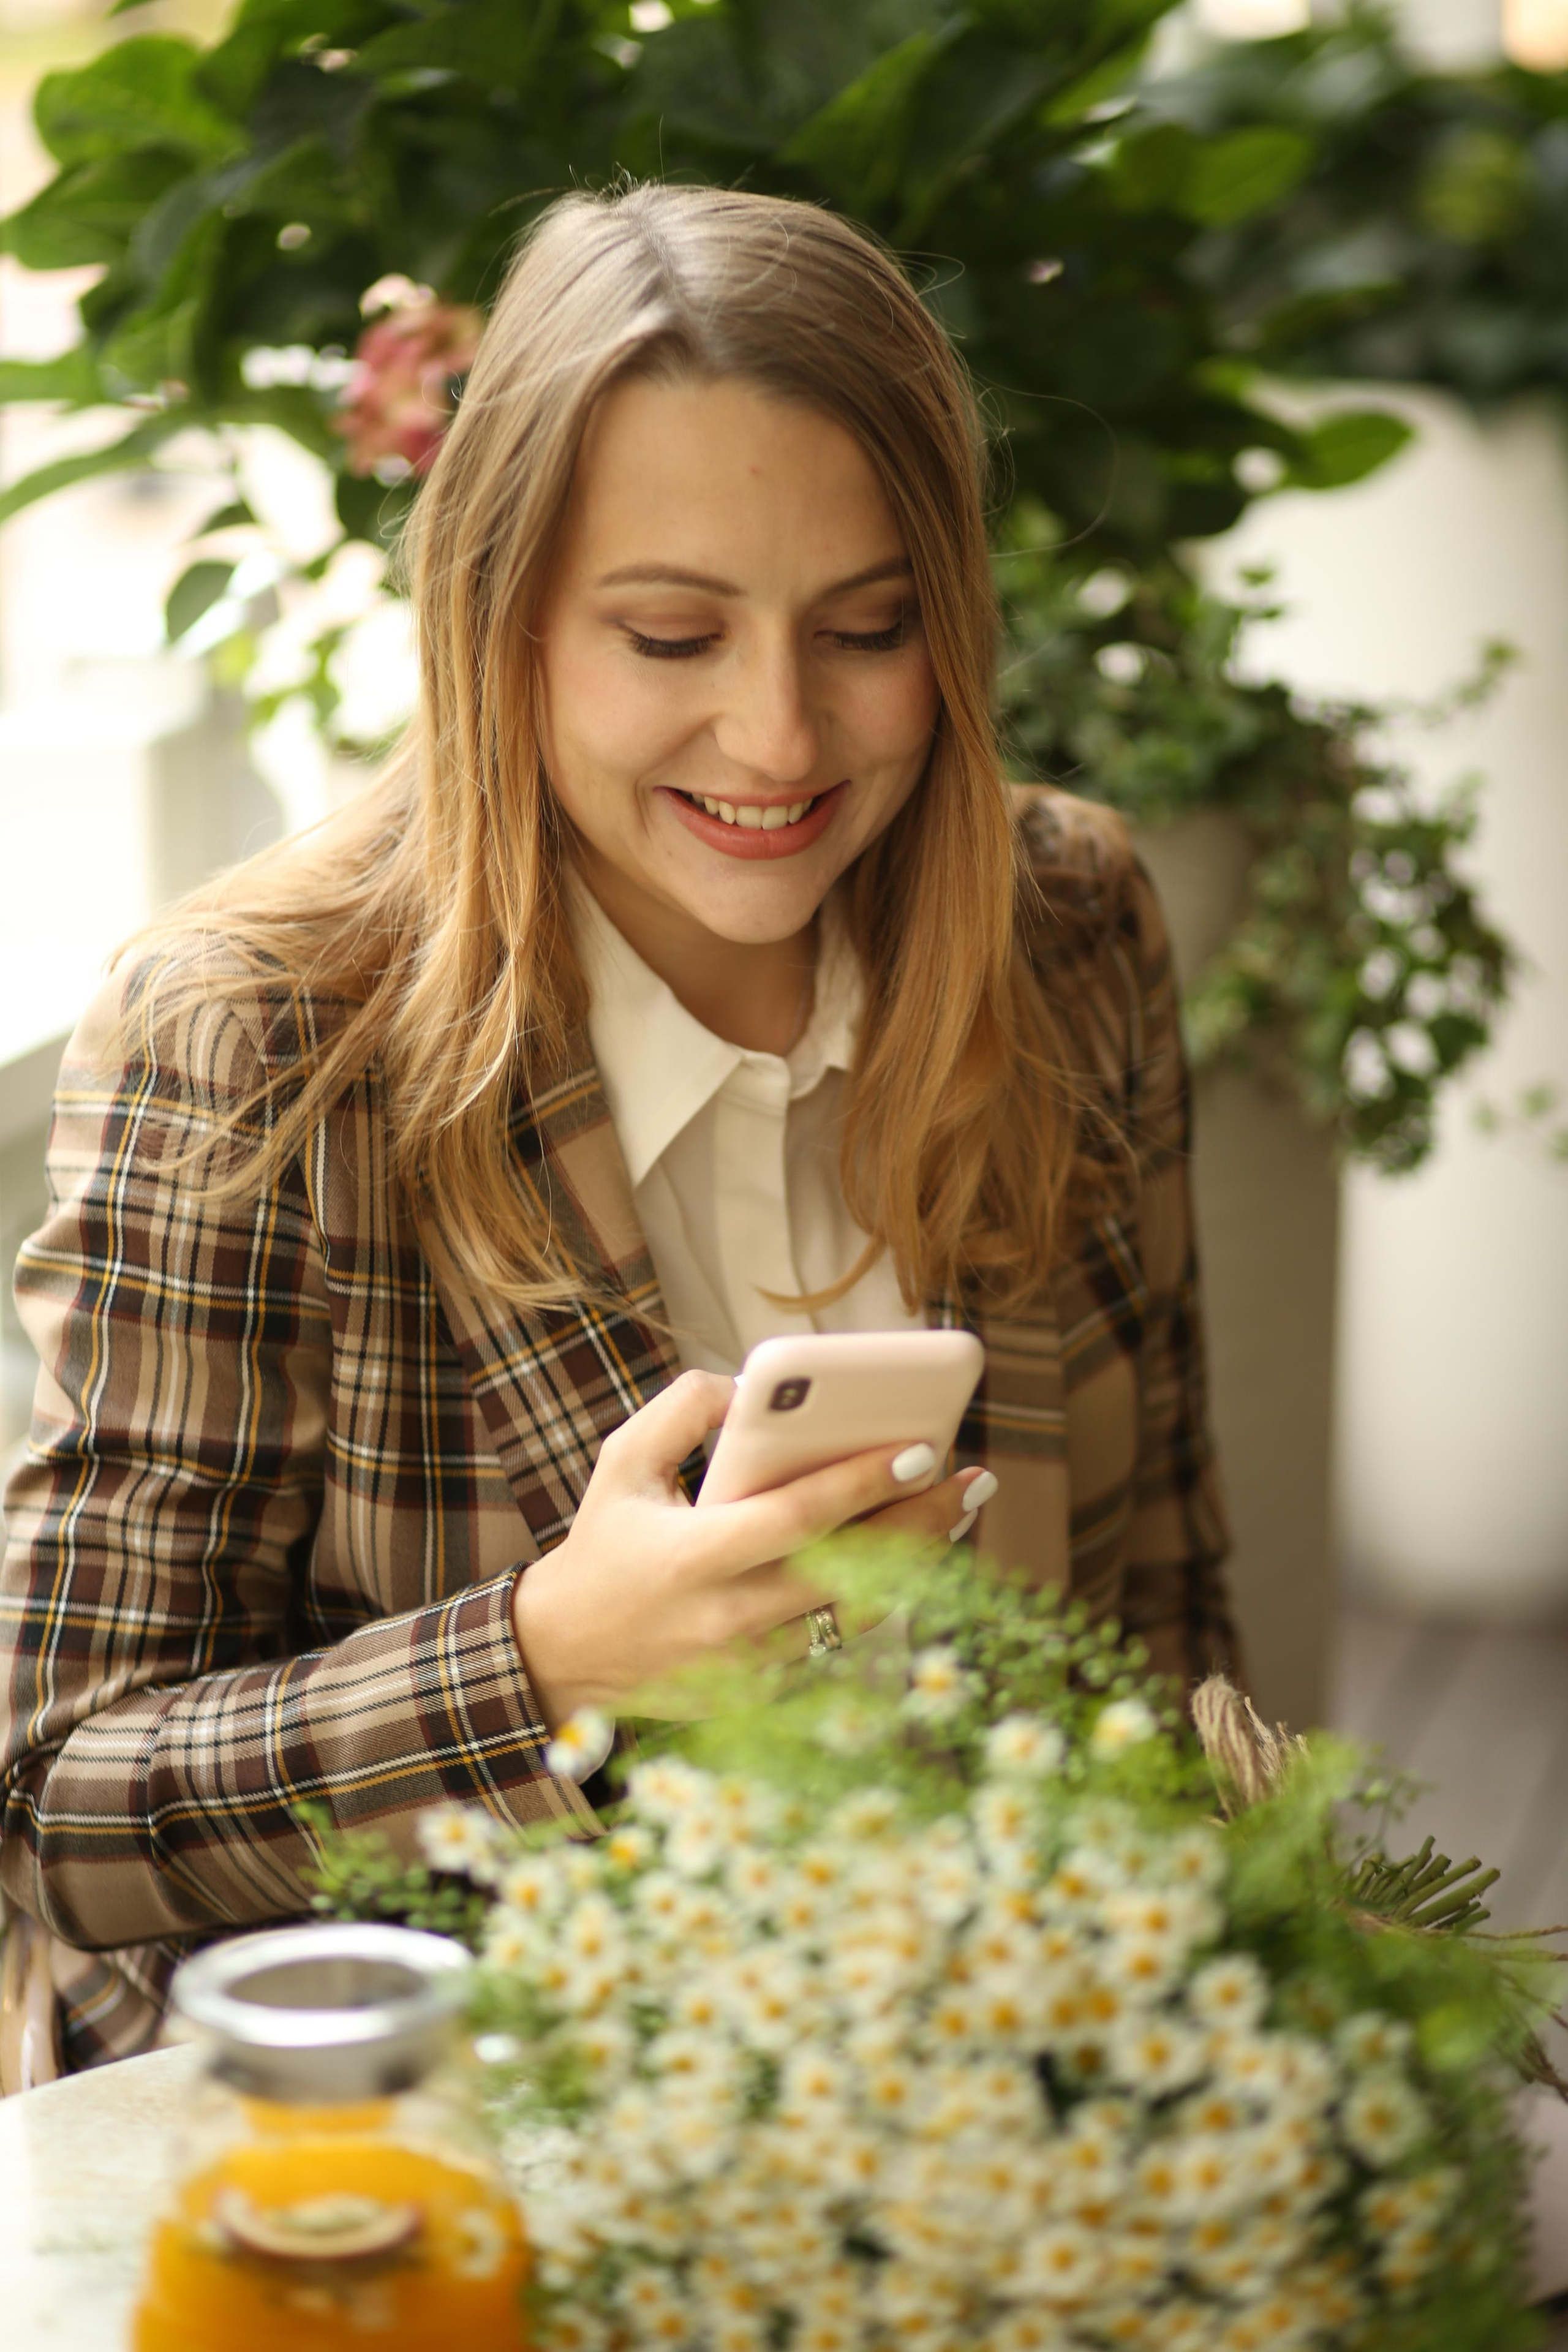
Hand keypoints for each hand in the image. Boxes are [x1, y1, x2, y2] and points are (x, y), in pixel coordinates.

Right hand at [509, 1368, 992, 1726]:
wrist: (562, 1655)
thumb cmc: (602, 1544)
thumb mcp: (622, 1462)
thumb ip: (682, 1410)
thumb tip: (748, 1387)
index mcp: (695, 1557)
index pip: (800, 1519)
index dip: (865, 1484)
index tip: (922, 1452)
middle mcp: (729, 1618)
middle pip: (851, 1571)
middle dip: (921, 1524)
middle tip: (972, 1483)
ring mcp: (750, 1664)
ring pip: (856, 1615)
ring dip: (913, 1565)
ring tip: (953, 1515)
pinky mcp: (760, 1691)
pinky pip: (835, 1643)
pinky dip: (874, 1600)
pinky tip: (906, 1561)